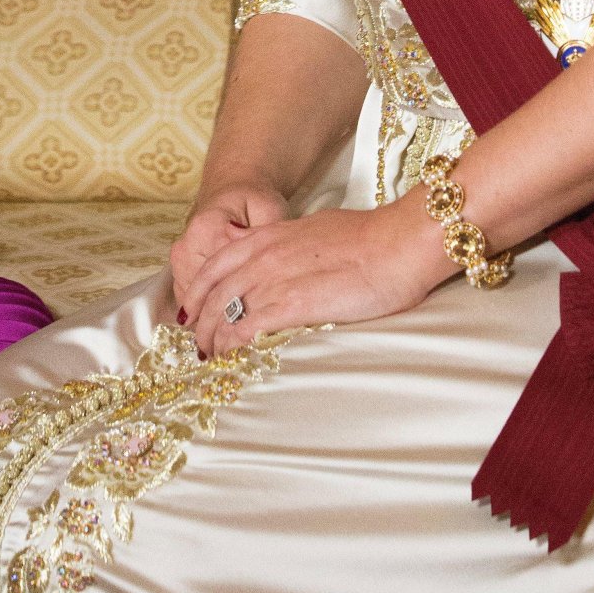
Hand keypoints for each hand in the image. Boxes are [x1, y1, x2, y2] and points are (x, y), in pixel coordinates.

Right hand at [170, 181, 289, 319]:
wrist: (231, 191)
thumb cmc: (254, 201)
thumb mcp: (268, 209)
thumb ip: (264, 235)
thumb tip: (260, 265)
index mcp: (207, 228)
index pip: (221, 275)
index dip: (241, 298)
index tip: (260, 316)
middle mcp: (186, 245)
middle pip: (205, 294)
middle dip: (228, 313)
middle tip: (251, 331)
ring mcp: (178, 258)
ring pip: (195, 301)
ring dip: (214, 316)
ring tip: (239, 329)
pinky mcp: (177, 268)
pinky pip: (189, 299)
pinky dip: (206, 311)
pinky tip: (226, 317)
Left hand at [181, 200, 443, 357]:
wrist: (398, 243)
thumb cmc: (371, 238)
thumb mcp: (320, 231)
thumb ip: (295, 247)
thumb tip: (293, 263)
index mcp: (271, 235)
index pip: (215, 263)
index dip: (199, 291)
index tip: (195, 312)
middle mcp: (265, 254)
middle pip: (212, 292)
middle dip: (199, 322)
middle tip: (199, 346)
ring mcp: (275, 279)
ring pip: (222, 313)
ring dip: (212, 339)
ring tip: (211, 360)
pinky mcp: (291, 305)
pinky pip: (245, 329)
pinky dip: (232, 347)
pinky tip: (232, 361)